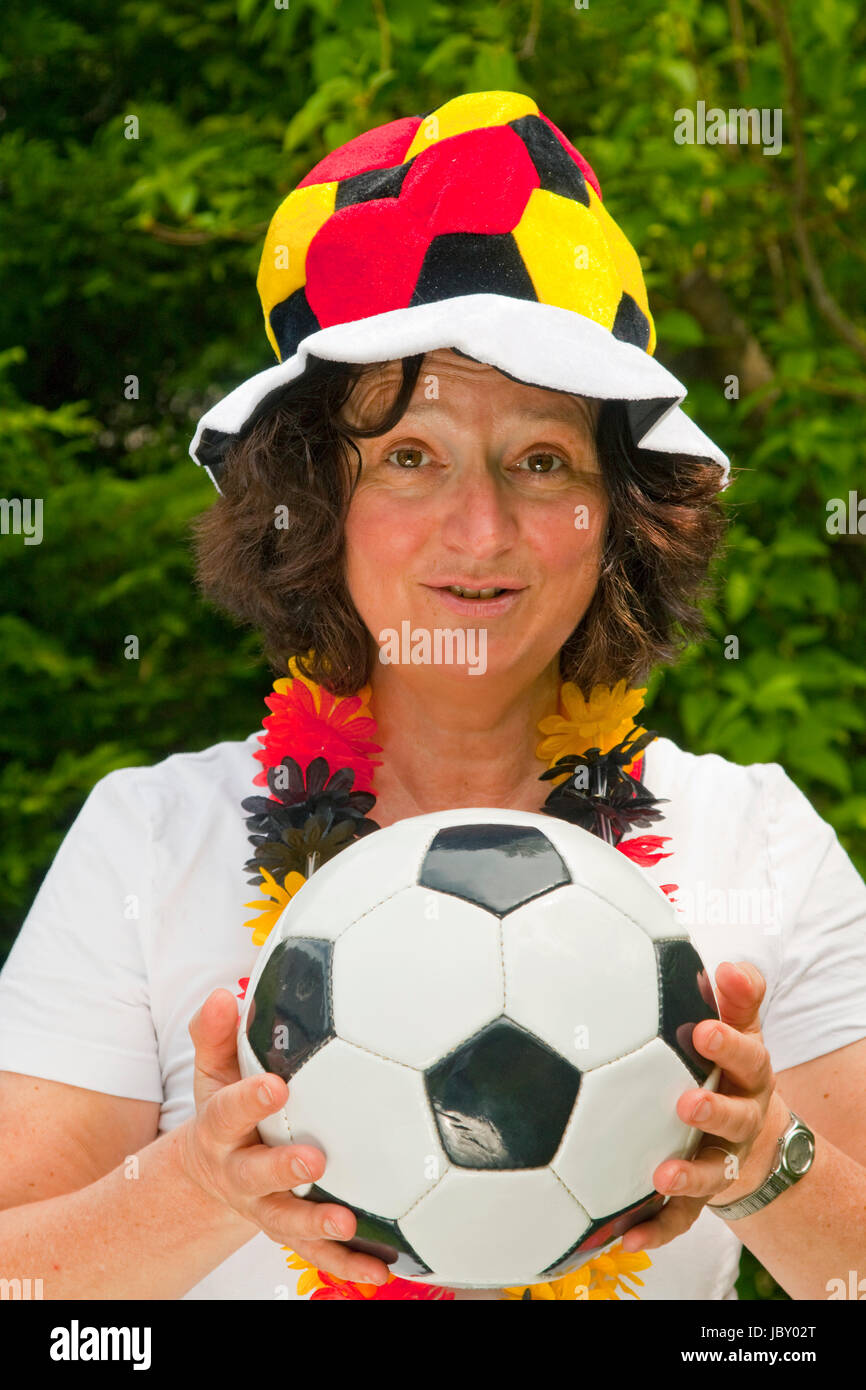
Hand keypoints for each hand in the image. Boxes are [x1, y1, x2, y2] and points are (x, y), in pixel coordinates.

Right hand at [179, 987, 389, 1285]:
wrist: (214, 1173)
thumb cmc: (228, 1108)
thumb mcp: (213, 1072)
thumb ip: (215, 1035)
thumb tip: (223, 994)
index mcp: (221, 1130)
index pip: (229, 1111)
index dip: (249, 1099)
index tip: (277, 1085)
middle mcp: (240, 1173)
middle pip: (255, 1175)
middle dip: (282, 1170)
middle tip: (314, 1160)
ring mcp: (266, 1208)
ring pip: (286, 1223)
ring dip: (316, 1228)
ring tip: (347, 1224)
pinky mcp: (291, 1233)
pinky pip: (319, 1256)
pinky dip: (349, 1265)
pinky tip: (383, 1269)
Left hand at [622, 960, 787, 1251]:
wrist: (749, 1138)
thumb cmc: (726, 1067)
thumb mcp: (738, 1029)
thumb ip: (736, 997)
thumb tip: (729, 965)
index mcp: (747, 1076)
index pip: (747, 1056)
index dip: (728, 1044)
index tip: (702, 1028)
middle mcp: (740, 1120)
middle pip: (735, 1117)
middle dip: (714, 1110)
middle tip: (686, 1102)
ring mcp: (722, 1160)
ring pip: (711, 1172)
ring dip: (688, 1174)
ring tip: (662, 1175)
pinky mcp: (702, 1197)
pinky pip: (681, 1218)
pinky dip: (656, 1229)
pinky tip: (627, 1235)